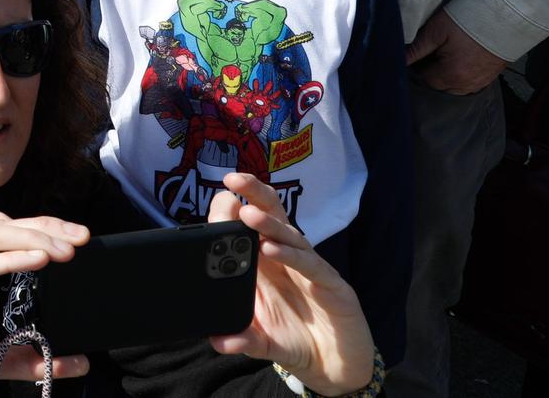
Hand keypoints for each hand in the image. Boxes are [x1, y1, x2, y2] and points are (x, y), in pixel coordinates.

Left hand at [205, 172, 375, 393]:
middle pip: (272, 217)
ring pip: (291, 237)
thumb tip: (216, 340)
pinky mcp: (332, 286)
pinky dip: (292, 256)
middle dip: (253, 195)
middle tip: (233, 180)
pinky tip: (272, 250)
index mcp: (266, 264)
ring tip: (248, 214)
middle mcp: (288, 260)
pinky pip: (311, 266)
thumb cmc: (294, 341)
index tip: (220, 194)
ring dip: (269, 225)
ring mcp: (311, 270)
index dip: (235, 211)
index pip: (250, 227)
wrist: (332, 368)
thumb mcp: (261, 341)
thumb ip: (241, 337)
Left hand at [405, 5, 510, 93]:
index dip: (416, 68)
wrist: (506, 15)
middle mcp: (467, 84)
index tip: (414, 55)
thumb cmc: (468, 20)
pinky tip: (458, 61)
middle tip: (428, 54)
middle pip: (440, 86)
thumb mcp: (436, 30)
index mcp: (452, 74)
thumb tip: (397, 59)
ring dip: (445, 77)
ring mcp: (481, 81)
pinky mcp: (491, 76)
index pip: (425, 80)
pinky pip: (470, 84)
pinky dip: (460, 77)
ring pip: (455, 88)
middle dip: (430, 74)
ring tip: (442, 57)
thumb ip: (416, 49)